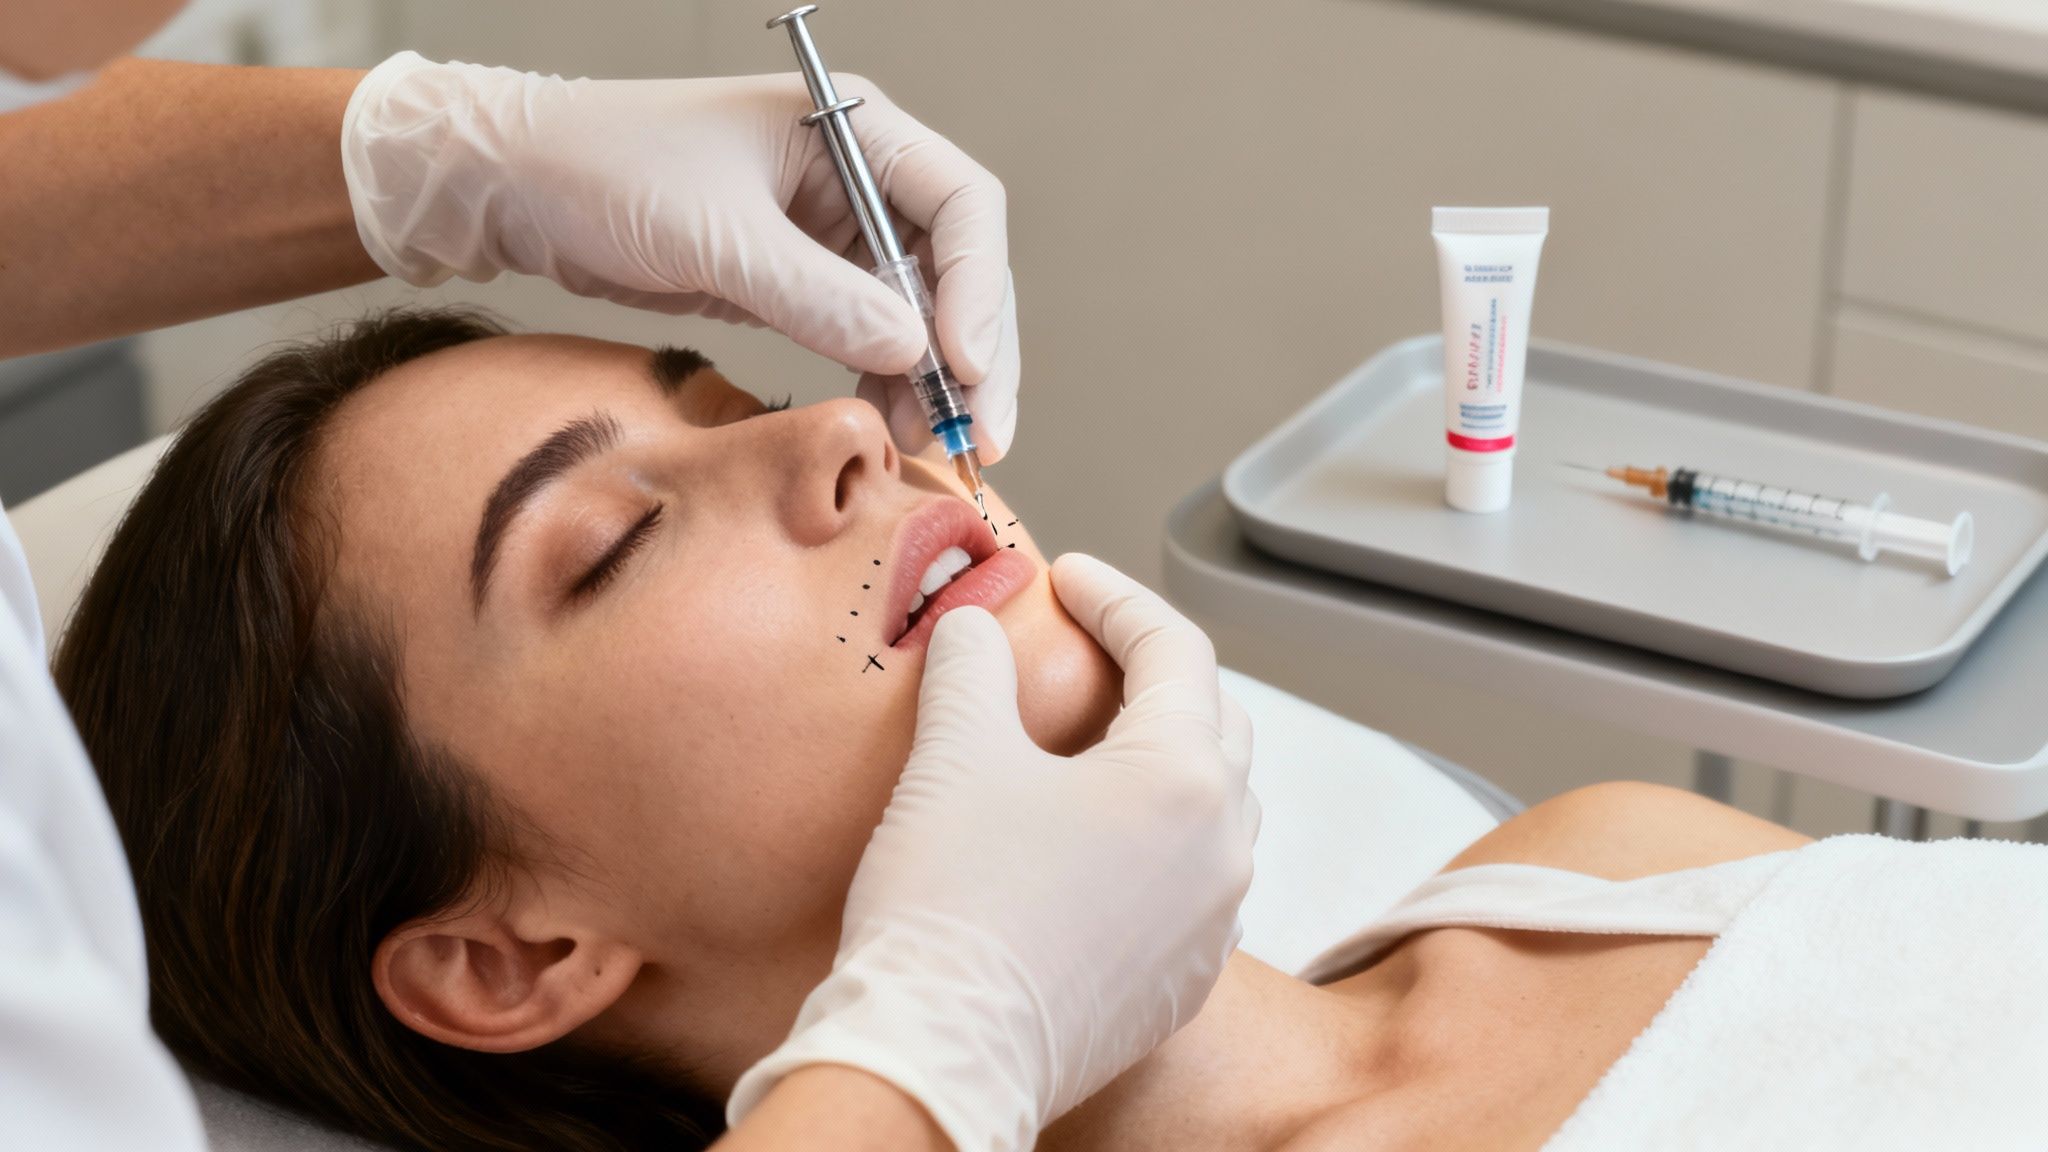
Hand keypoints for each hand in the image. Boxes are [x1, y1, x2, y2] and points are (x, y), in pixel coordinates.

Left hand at [341, 54, 1018, 461]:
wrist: (518, 185)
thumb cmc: (604, 170)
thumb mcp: (716, 235)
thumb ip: (816, 294)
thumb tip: (911, 350)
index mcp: (853, 129)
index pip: (961, 205)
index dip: (976, 289)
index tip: (962, 365)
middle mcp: (858, 177)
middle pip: (959, 269)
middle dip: (973, 355)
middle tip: (977, 434)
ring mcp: (834, 233)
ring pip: (922, 314)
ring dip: (935, 383)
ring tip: (933, 449)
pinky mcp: (802, 281)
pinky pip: (870, 338)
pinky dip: (886, 385)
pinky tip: (887, 430)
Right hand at [726, 555, 1257, 1151]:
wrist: (939, 1059)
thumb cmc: (951, 907)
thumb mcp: (954, 756)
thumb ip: (972, 669)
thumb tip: (971, 628)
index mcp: (1186, 778)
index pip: (1175, 650)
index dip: (1116, 597)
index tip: (1067, 578)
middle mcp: (1223, 851)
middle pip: (1214, 723)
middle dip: (1154, 673)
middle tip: (1087, 647)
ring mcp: (1212, 925)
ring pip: (1213, 807)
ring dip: (1163, 757)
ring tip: (1092, 739)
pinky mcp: (1182, 983)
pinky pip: (1193, 882)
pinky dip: (1156, 838)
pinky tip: (1093, 838)